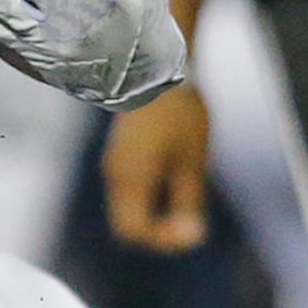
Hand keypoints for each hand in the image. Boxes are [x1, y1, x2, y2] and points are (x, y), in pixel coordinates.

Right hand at [101, 81, 211, 251]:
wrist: (159, 66)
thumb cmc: (179, 111)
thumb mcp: (192, 160)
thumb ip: (188, 202)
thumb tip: (192, 238)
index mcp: (130, 177)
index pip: (133, 230)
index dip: (162, 240)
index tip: (191, 232)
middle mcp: (115, 174)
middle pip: (128, 224)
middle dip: (159, 233)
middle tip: (191, 225)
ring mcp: (116, 165)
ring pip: (129, 209)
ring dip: (156, 217)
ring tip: (187, 208)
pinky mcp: (122, 156)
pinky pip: (131, 193)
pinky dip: (151, 202)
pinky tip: (175, 186)